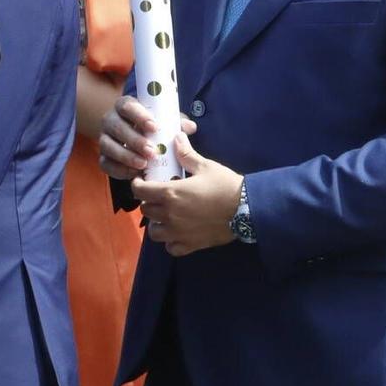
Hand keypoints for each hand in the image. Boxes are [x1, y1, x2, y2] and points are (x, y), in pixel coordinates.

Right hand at [99, 96, 193, 181]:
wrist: (138, 141)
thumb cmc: (155, 129)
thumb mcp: (166, 122)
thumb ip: (177, 123)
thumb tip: (189, 127)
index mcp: (125, 107)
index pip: (127, 106)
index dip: (139, 116)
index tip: (154, 127)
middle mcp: (110, 120)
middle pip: (116, 127)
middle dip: (134, 140)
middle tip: (152, 151)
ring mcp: (105, 139)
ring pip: (108, 146)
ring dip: (126, 156)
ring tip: (143, 165)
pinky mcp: (103, 157)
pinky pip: (105, 163)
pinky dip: (119, 170)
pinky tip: (134, 174)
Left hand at [131, 136, 242, 256]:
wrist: (248, 208)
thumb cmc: (225, 185)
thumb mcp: (205, 166)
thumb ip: (186, 154)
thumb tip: (176, 137)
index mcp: (170, 193)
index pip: (139, 190)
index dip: (137, 184)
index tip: (142, 181)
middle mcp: (169, 214)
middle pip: (145, 210)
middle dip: (148, 202)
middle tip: (158, 197)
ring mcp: (179, 232)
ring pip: (154, 232)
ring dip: (156, 223)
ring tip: (166, 216)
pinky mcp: (191, 245)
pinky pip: (171, 248)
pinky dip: (171, 242)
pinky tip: (178, 233)